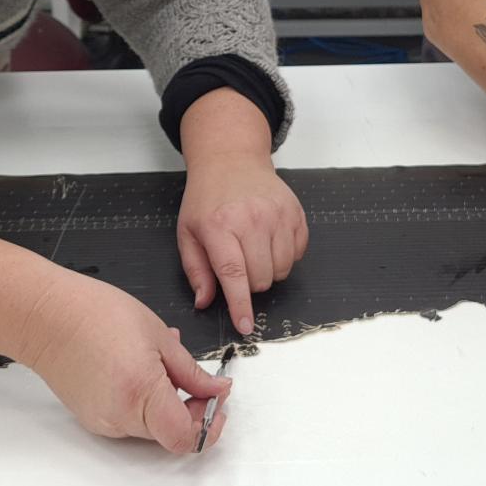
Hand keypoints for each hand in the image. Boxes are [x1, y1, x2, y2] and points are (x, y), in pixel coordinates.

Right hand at [19, 269, 234, 453]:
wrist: (45, 316)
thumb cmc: (95, 314)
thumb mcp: (158, 335)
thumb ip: (192, 371)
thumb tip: (216, 390)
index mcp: (141, 393)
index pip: (186, 437)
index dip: (209, 425)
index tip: (217, 404)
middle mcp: (120, 416)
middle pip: (170, 433)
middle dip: (190, 410)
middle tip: (197, 380)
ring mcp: (103, 421)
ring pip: (151, 427)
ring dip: (166, 404)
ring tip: (161, 365)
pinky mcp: (91, 419)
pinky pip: (129, 420)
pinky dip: (144, 403)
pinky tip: (140, 371)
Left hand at [178, 151, 308, 335]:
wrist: (232, 160)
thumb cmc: (207, 199)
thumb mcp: (188, 233)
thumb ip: (196, 270)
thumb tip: (204, 301)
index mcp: (220, 226)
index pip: (233, 274)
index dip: (240, 304)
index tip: (245, 325)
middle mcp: (252, 219)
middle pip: (261, 278)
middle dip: (249, 283)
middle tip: (238, 263)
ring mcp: (277, 214)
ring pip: (281, 270)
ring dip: (268, 270)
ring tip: (253, 250)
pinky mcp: (295, 212)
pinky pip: (298, 254)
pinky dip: (285, 256)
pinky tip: (269, 240)